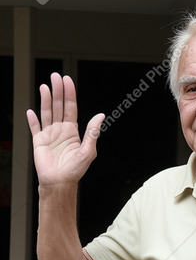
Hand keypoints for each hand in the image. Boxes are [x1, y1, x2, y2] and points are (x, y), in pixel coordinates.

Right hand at [26, 72, 104, 186]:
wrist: (59, 183)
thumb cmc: (74, 171)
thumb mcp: (88, 151)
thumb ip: (92, 132)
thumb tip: (101, 116)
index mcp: (72, 131)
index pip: (71, 107)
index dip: (69, 94)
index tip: (67, 80)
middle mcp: (61, 131)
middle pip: (59, 106)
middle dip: (57, 91)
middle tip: (55, 76)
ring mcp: (49, 135)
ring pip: (47, 112)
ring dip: (45, 99)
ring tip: (45, 86)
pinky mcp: (38, 141)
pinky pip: (35, 127)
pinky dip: (32, 119)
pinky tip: (31, 111)